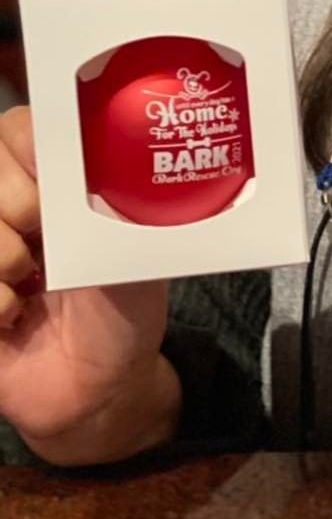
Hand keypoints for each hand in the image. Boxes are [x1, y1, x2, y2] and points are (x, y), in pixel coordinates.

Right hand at [0, 106, 176, 463]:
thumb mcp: (133, 255)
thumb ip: (116, 206)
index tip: (50, 194)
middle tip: (40, 251)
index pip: (18, 129)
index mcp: (54, 183)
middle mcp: (7, 205)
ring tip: (27, 290)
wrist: (95, 389)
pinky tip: (8, 319)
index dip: (27, 153)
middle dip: (16, 209)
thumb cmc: (121, 314)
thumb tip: (113, 159)